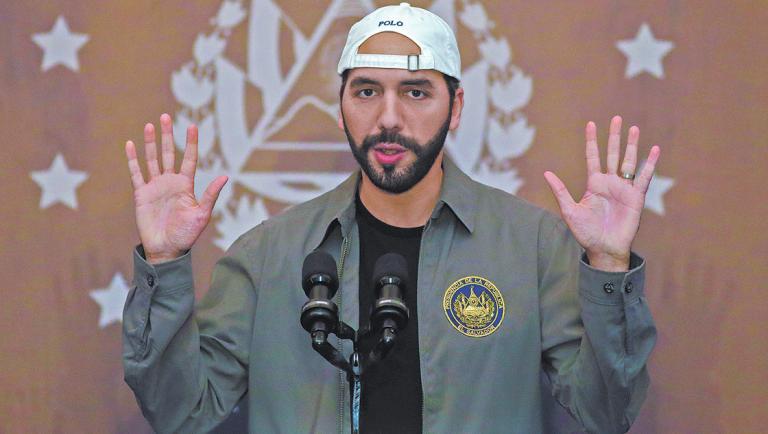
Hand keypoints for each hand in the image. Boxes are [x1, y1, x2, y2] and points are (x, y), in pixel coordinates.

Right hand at [125, 113, 227, 262]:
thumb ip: (210, 195)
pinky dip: (132, 159)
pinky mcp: (142, 193)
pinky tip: (130, 144)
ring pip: (152, 159)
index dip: (191, 142)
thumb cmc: (186, 234)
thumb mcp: (202, 214)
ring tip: (149, 125)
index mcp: (186, 185)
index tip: (192, 125)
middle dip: (167, 135)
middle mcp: (171, 182)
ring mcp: (155, 186)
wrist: (166, 249)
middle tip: (165, 117)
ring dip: (150, 142)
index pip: (189, 159)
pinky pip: (136, 173)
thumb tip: (226, 177)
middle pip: (169, 153)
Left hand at [543, 116, 660, 270]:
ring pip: (629, 162)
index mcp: (594, 184)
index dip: (592, 141)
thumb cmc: (585, 233)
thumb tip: (546, 173)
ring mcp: (624, 189)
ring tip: (634, 128)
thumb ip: (561, 191)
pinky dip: (650, 164)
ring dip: (632, 146)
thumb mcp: (569, 210)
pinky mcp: (636, 198)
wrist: (603, 249)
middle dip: (614, 137)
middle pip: (612, 154)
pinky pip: (644, 178)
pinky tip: (654, 150)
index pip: (593, 157)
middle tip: (617, 118)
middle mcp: (609, 183)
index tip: (590, 124)